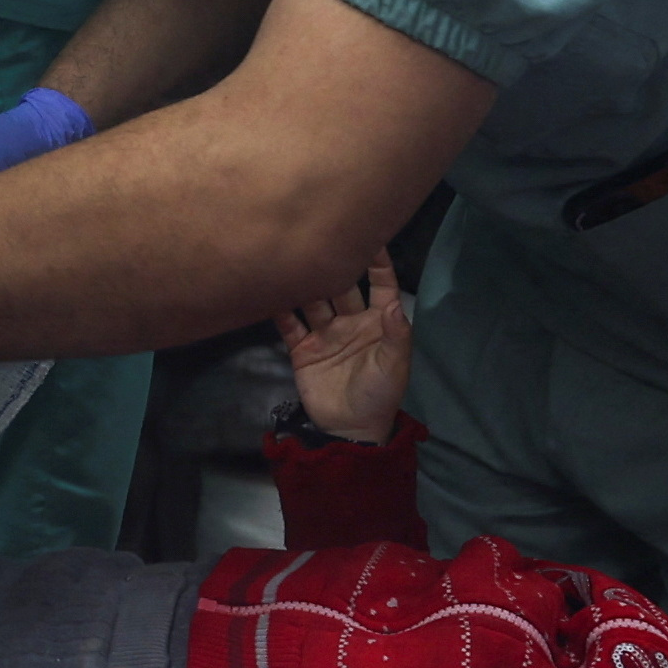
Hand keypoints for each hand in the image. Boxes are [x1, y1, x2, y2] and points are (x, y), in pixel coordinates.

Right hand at [276, 252, 416, 445]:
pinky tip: (272, 289)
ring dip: (306, 283)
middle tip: (322, 239)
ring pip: (313, 300)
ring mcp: (324, 333)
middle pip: (341, 286)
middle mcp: (350, 321)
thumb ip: (395, 332)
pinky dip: (281, 308)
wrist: (350, 429)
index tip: (372, 238)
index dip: (378, 263)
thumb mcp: (395, 364)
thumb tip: (392, 301)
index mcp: (377, 322)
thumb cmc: (380, 394)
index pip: (380, 286)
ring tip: (294, 258)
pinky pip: (290, 323)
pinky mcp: (302, 348)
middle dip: (335, 265)